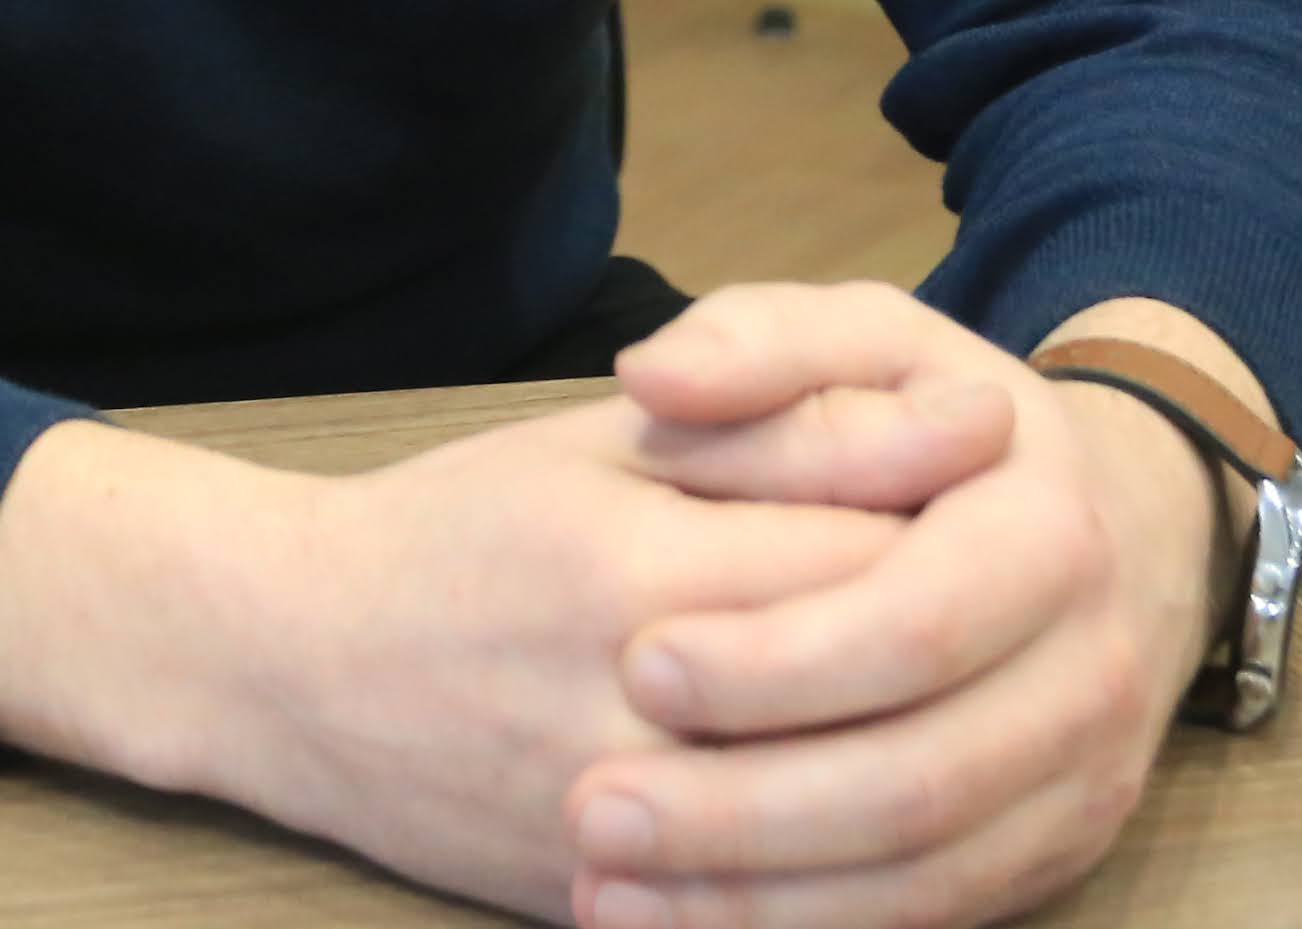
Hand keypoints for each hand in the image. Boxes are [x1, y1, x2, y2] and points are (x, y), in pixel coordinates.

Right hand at [0, 372, 1012, 924]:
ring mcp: (611, 828)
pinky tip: (905, 841)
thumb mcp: (615, 440)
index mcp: (631, 570)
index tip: (995, 515)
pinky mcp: (596, 910)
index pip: (875, 568)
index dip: (960, 542)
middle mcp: (622, 710)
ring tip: (977, 726)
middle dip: (966, 668)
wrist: (296, 659)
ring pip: (844, 838)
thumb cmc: (465, 525)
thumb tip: (970, 423)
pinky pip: (770, 923)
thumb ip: (789, 428)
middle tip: (1005, 629)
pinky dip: (855, 891)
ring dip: (936, 788)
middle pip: (876, 707)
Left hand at [558, 284, 1249, 927]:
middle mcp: (1088, 670)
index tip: (634, 661)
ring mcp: (1082, 781)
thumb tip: (654, 378)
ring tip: (606, 893)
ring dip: (758, 903)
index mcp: (1045, 531)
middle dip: (743, 810)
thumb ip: (761, 344)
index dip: (774, 660)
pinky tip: (680, 926)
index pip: (910, 624)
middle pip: (915, 780)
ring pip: (922, 881)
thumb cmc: (948, 422)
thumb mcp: (872, 338)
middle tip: (591, 809)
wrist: (1118, 527)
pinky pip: (930, 921)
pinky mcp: (1053, 856)